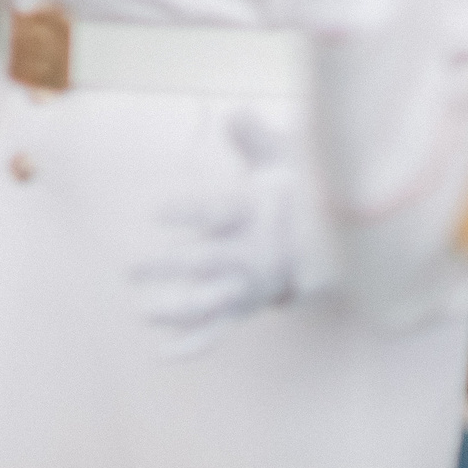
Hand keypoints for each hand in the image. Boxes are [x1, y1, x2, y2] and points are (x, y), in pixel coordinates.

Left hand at [128, 109, 327, 357]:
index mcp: (258, 212)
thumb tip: (234, 114)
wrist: (340, 242)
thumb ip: (255, 137)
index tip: (152, 209)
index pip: (218, 210)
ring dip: (176, 309)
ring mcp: (250, 285)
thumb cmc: (299, 187)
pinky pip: (219, 330)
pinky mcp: (246, 307)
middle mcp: (254, 253)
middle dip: (169, 266)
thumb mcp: (285, 156)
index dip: (187, 210)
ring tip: (140, 310)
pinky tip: (160, 353)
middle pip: (208, 262)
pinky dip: (192, 344)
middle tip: (127, 265)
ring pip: (212, 302)